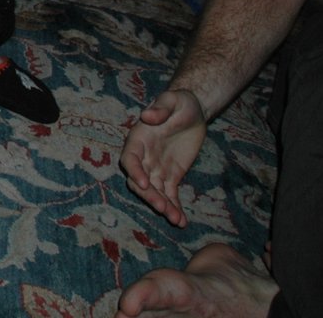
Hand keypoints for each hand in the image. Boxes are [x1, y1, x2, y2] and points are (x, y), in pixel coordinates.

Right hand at [120, 89, 207, 227]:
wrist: (192, 111)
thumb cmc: (180, 102)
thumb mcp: (172, 100)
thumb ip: (160, 108)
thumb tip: (147, 116)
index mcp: (139, 139)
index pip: (130, 158)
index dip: (134, 172)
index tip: (143, 183)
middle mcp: (144, 157)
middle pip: (140, 181)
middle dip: (149, 195)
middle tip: (163, 207)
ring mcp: (156, 168)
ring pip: (155, 192)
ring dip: (163, 206)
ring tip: (176, 219)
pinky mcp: (171, 176)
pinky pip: (170, 195)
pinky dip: (174, 208)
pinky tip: (182, 221)